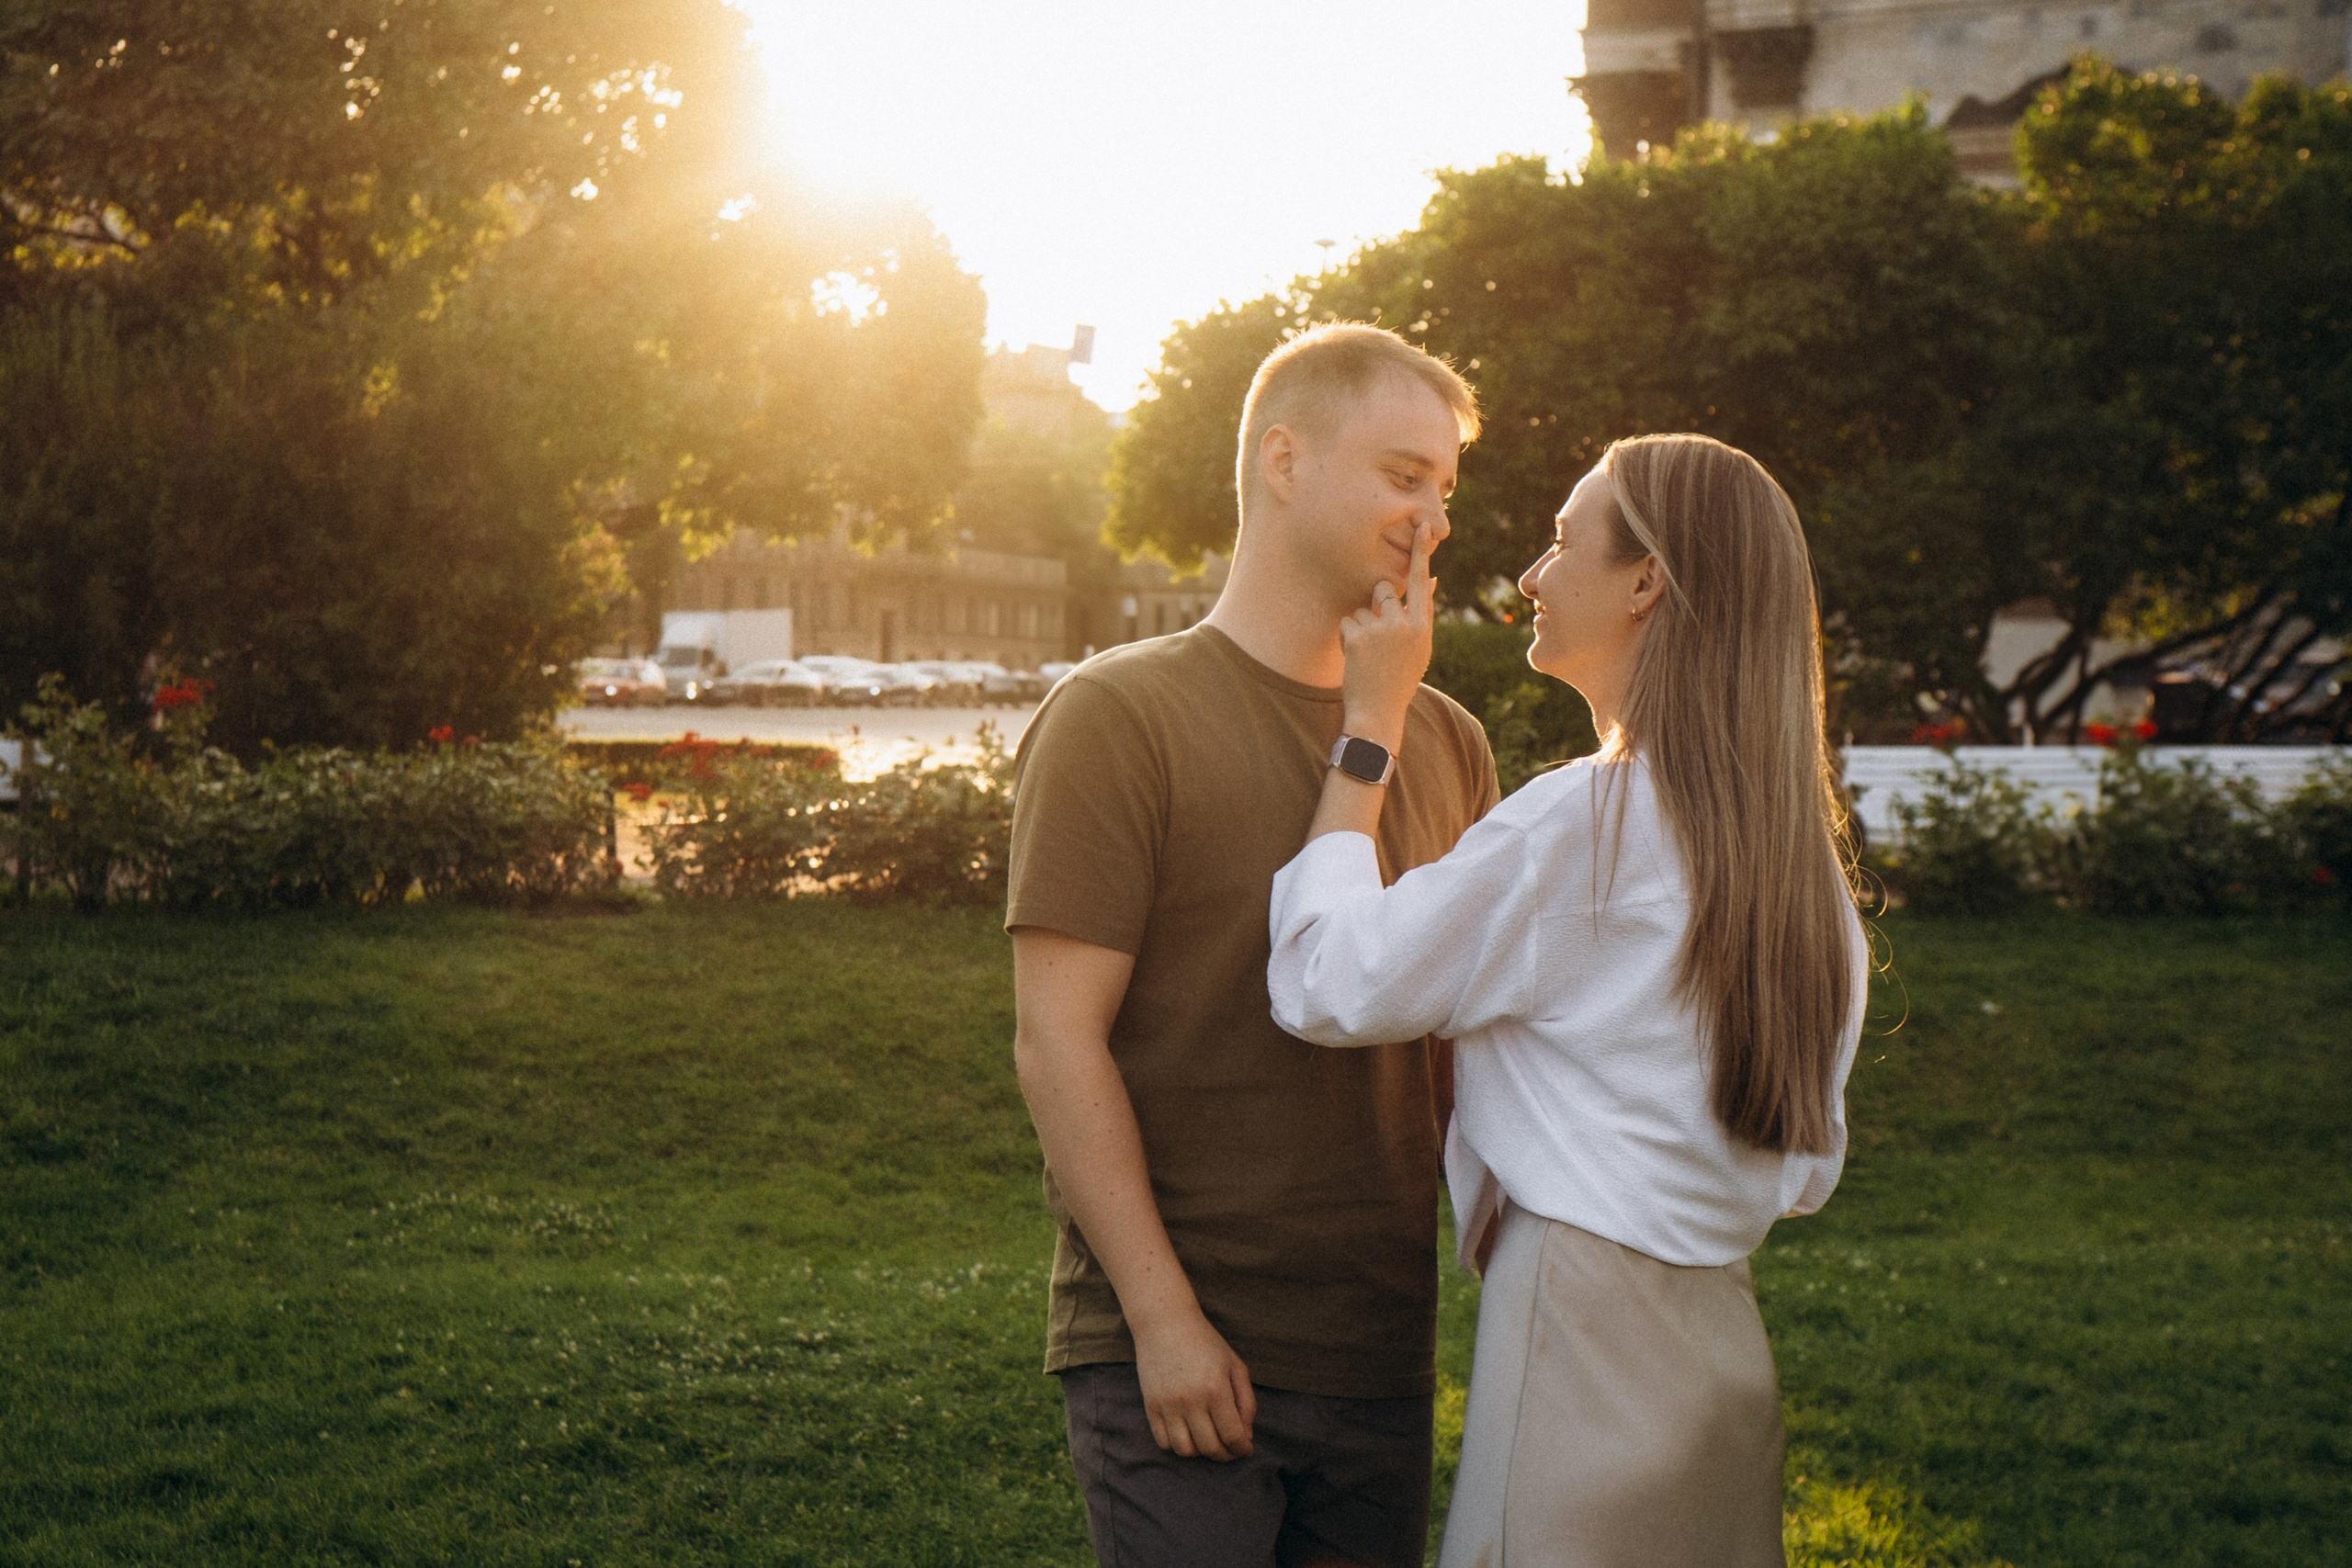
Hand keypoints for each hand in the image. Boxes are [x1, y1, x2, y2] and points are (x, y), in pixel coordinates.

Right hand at [1132, 1307, 1256, 1460]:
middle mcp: (1191, 1400)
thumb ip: (1247, 1401)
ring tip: (1208, 1441)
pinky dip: (1178, 1446)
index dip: (1242, 1448)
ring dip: (1201, 1454)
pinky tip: (1188, 1434)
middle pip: (1210, 1448)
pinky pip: (1164, 1442)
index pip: (1233, 1436)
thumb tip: (1246, 1435)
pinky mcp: (1151, 1406)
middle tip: (1230, 1449)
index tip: (1246, 1448)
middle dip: (1225, 1455)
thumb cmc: (1205, 1343)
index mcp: (1216, 1389)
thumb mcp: (1235, 1365)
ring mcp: (1168, 1405)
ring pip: (1185, 1450)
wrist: (1165, 1323)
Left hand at [1340, 519, 1435, 752]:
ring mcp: (1382, 630)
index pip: (1421, 582)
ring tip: (1369, 653)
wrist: (1379, 712)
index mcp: (1422, 626)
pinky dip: (1348, 638)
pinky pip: (1348, 622)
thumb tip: (1432, 580)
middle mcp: (1405, 624)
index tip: (1423, 527)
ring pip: (1363, 607)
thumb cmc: (1399, 677)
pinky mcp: (1360, 637)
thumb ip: (1422, 613)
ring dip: (1361, 626)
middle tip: (1378, 637)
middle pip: (1384, 589)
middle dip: (1375, 605)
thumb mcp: (1419, 646)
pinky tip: (1357, 658)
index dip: (1421, 553)